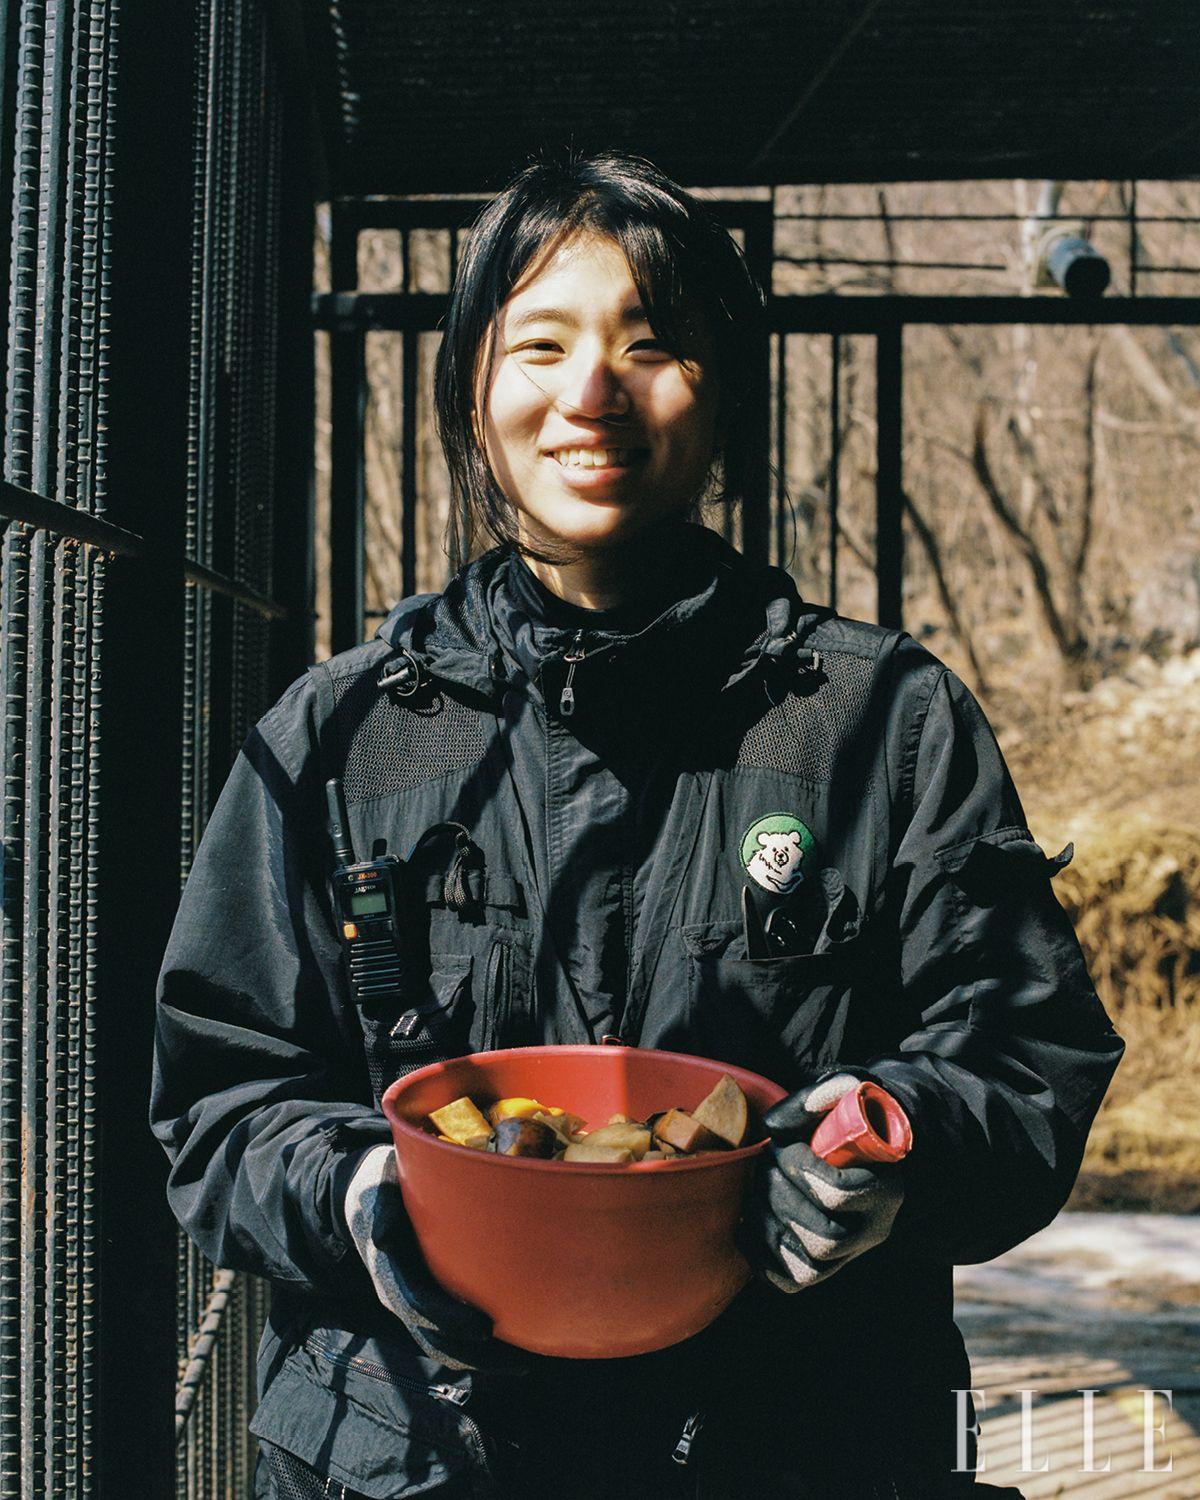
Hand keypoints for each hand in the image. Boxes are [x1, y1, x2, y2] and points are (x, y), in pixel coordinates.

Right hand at [343, 1145, 528, 1371]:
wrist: (363, 1197)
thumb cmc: (379, 1188)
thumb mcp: (376, 1190)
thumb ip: (382, 1211)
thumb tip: (382, 1235)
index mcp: (389, 1272)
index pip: (419, 1307)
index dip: (450, 1320)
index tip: (484, 1327)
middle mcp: (400, 1296)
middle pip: (436, 1340)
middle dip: (475, 1356)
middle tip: (519, 1363)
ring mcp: (413, 1303)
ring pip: (445, 1345)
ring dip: (481, 1361)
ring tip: (523, 1365)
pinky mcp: (428, 1300)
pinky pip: (451, 1334)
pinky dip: (478, 1349)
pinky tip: (511, 1349)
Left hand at [741, 1074, 903, 1292]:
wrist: (868, 1146)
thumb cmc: (855, 1117)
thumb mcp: (848, 1091)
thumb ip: (818, 1097)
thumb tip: (774, 1125)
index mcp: (885, 1188)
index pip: (840, 1196)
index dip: (801, 1172)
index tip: (784, 1148)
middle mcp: (872, 1229)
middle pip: (823, 1237)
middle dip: (780, 1199)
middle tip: (765, 1164)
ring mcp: (849, 1253)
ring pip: (808, 1266)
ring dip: (768, 1225)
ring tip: (758, 1190)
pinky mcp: (824, 1265)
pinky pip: (791, 1280)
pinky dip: (761, 1255)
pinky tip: (747, 1223)